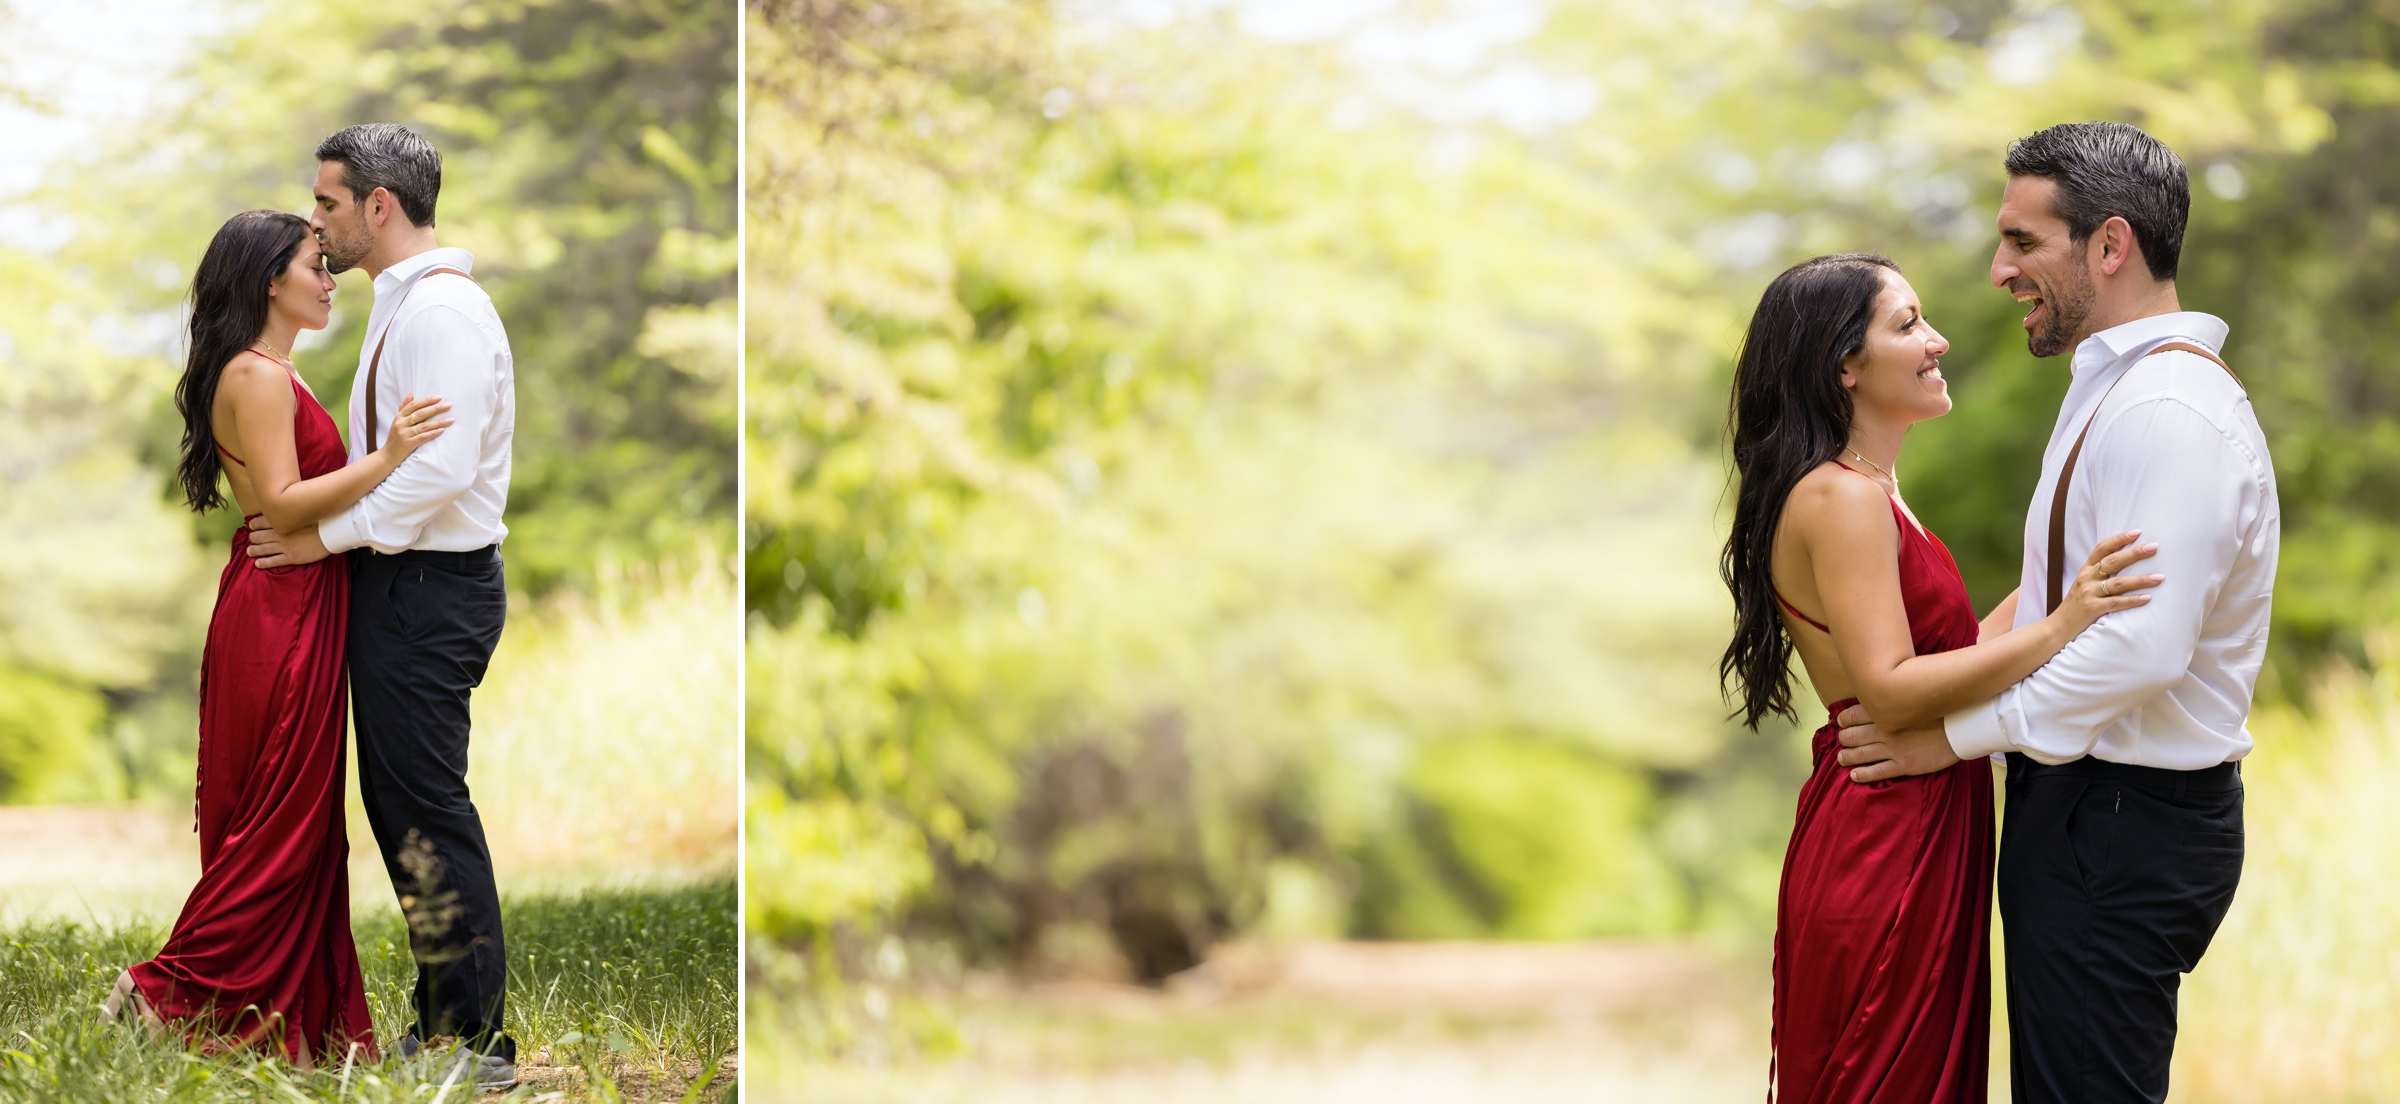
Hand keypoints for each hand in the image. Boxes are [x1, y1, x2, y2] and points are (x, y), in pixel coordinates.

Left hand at [246, 516, 329, 567]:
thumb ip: (291, 512)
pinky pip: (273, 561)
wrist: (331, 533)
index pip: (261, 522)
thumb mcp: (303, 511)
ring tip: (250, 551)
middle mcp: (280, 533)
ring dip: (254, 550)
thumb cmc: (320, 520)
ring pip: (263, 549)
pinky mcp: (291, 557)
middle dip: (252, 538)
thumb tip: (284, 509)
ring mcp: (285, 546)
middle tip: (251, 539)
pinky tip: (258, 564)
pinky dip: (264, 563)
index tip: (251, 525)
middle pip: (259, 536)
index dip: (254, 524)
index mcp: (282, 521)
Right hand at [381, 392, 453, 462]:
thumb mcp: (397, 421)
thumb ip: (404, 408)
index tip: (439, 397)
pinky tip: (442, 430)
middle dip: (436, 408)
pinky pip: (423, 437)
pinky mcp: (408, 444)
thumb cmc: (396, 437)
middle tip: (449, 405)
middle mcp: (401, 423)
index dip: (427, 400)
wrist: (388, 455)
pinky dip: (433, 433)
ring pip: (424, 425)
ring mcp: (404, 434)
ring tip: (451, 419)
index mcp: (399, 416)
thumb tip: (411, 394)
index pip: (414, 405)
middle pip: (421, 413)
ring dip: (439, 422)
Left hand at [1835, 703, 1962, 782]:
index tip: (1841, 722)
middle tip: (1842, 741)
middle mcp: (1885, 730)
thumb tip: (1879, 701)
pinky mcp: (1903, 765)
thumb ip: (1894, 702)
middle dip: (1844, 739)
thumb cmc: (1939, 711)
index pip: (1853, 715)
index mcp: (1887, 712)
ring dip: (1847, 757)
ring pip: (1860, 754)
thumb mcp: (1912, 700)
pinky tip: (1854, 775)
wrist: (1961, 728)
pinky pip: (1877, 772)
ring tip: (1842, 758)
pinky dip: (1862, 774)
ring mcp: (1894, 749)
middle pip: (1852, 736)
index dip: (1843, 719)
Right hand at [2056, 530, 2162, 636]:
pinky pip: (2116, 603)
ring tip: (2159, 577)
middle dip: (2135, 553)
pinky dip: (2132, 600)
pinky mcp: (2092, 608)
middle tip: (2154, 547)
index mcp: (2085, 570)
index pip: (2102, 548)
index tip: (2137, 532)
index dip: (2119, 539)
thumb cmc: (2077, 605)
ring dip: (2141, 579)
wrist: (2059, 626)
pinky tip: (2147, 598)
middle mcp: (2086, 578)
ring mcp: (2088, 593)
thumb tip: (2127, 562)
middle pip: (2113, 561)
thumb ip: (2100, 573)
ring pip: (2118, 582)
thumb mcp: (2084, 584)